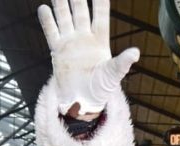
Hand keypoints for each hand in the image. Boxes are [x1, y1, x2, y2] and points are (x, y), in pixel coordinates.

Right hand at [37, 0, 139, 115]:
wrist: (83, 102)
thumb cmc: (101, 89)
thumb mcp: (113, 75)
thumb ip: (122, 62)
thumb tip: (135, 53)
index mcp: (100, 41)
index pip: (100, 16)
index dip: (100, 2)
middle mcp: (85, 38)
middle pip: (81, 12)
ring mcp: (70, 43)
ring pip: (65, 18)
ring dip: (62, 4)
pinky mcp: (58, 51)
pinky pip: (52, 32)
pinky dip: (48, 21)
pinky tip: (44, 9)